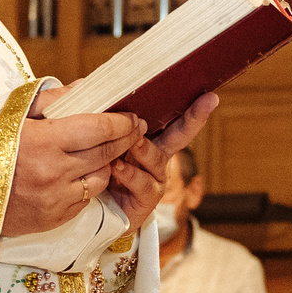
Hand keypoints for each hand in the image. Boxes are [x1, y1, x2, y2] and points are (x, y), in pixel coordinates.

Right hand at [5, 88, 145, 234]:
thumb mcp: (11, 114)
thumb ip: (53, 99)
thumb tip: (88, 88)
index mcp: (42, 141)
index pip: (99, 128)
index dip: (122, 122)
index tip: (133, 116)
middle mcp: (53, 172)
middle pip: (107, 152)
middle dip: (126, 138)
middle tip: (135, 128)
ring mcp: (55, 199)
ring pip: (101, 177)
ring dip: (107, 163)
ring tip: (101, 151)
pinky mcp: (54, 218)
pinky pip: (85, 198)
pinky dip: (87, 184)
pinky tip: (78, 173)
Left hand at [100, 92, 218, 226]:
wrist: (91, 208)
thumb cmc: (94, 168)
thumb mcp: (95, 140)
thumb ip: (95, 118)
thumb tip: (83, 85)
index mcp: (146, 137)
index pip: (167, 116)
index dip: (187, 104)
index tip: (207, 91)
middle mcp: (156, 156)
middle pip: (180, 133)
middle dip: (194, 117)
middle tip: (208, 101)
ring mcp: (154, 177)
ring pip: (156, 157)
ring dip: (144, 148)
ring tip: (133, 141)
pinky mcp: (146, 198)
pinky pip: (142, 183)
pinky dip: (129, 174)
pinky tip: (117, 168)